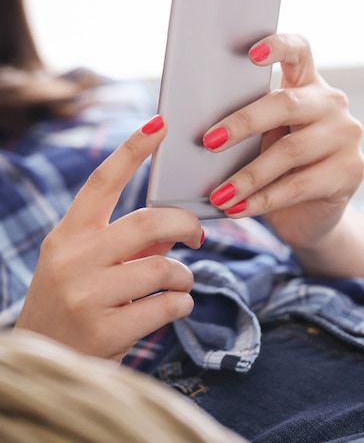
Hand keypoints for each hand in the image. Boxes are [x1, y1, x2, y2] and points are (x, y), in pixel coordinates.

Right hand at [16, 115, 202, 360]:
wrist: (42, 361)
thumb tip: (173, 226)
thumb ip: (128, 242)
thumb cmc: (72, 303)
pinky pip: (166, 305)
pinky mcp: (104, 332)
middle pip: (147, 221)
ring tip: (180, 283)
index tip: (160, 124)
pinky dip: (182, 303)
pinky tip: (175, 305)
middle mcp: (72, 259)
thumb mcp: (86, 265)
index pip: (102, 182)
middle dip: (186, 223)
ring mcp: (86, 296)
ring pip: (163, 267)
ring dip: (184, 275)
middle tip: (199, 234)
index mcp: (67, 235)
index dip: (133, 150)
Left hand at [203, 33, 363, 251]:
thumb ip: (247, 126)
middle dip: (243, 123)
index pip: (298, 51)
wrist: (309, 213)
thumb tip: (202, 132)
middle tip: (209, 141)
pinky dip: (263, 199)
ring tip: (219, 194)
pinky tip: (239, 208)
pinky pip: (299, 185)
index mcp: (307, 84)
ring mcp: (346, 136)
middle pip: (286, 103)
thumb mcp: (262, 140)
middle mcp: (331, 103)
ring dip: (248, 176)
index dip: (277, 46)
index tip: (251, 54)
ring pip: (290, 151)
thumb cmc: (277, 168)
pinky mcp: (350, 172)